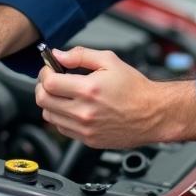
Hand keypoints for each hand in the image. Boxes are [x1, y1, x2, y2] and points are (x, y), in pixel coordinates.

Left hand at [35, 46, 169, 148]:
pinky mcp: (88, 140)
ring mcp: (85, 128)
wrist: (153, 113)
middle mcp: (84, 112)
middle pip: (44, 100)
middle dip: (43, 86)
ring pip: (49, 116)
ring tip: (63, 94)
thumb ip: (81, 55)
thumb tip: (59, 54)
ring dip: (50, 102)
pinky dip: (60, 117)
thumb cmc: (135, 88)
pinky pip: (62, 129)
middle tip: (52, 79)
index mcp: (88, 90)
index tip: (50, 68)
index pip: (49, 83)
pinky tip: (72, 107)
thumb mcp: (109, 60)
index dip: (45, 73)